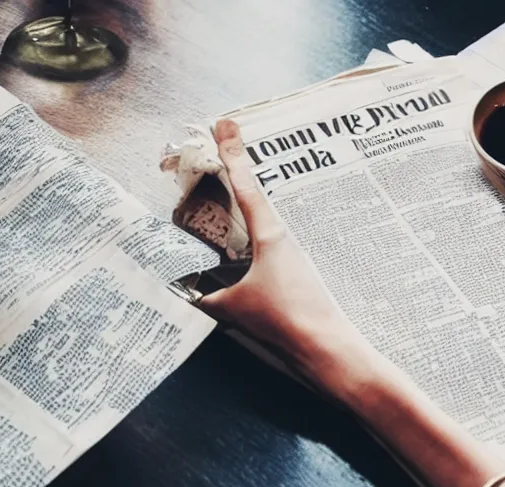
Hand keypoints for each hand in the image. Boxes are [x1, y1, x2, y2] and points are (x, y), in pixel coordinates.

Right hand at [201, 120, 366, 379]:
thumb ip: (203, 298)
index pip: (245, 185)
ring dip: (246, 201)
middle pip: (256, 193)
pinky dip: (252, 233)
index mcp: (271, 234)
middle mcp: (283, 237)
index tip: (224, 122)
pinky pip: (268, 241)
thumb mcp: (233, 307)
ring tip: (225, 186)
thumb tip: (180, 293)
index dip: (232, 153)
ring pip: (263, 216)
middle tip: (221, 141)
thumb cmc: (283, 319)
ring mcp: (292, 252)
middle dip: (237, 170)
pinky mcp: (295, 271)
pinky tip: (243, 240)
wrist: (325, 346)